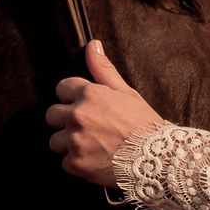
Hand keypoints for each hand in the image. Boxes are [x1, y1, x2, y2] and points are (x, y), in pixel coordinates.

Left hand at [44, 40, 164, 186]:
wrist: (158, 159)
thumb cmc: (144, 125)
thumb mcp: (126, 92)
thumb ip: (103, 69)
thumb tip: (92, 46)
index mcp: (89, 95)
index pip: (61, 88)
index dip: (71, 96)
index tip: (83, 105)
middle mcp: (78, 116)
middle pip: (52, 115)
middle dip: (65, 120)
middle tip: (86, 127)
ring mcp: (75, 141)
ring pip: (55, 141)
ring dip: (68, 144)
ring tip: (89, 146)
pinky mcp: (76, 164)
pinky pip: (65, 163)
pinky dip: (77, 164)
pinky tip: (94, 160)